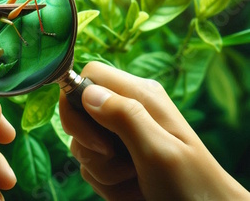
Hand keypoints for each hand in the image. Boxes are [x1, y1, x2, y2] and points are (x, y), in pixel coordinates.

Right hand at [60, 61, 249, 199]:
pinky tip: (134, 189)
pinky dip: (107, 184)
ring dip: (102, 170)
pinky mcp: (117, 159)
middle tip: (113, 158)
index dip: (76, 101)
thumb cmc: (190, 184)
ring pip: (83, 145)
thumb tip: (88, 92)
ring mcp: (122, 136)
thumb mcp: (158, 150)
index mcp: (142, 95)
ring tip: (134, 180)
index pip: (89, 76)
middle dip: (89, 145)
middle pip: (79, 113)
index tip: (85, 134)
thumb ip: (124, 116)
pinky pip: (91, 167)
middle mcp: (129, 110)